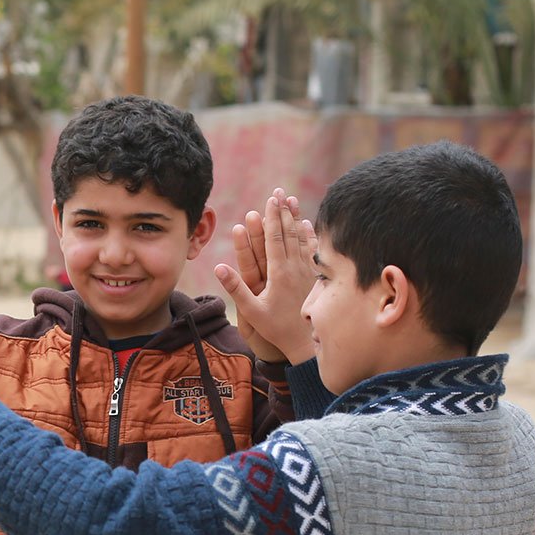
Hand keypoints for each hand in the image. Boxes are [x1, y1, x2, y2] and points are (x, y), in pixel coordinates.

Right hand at [213, 189, 315, 363]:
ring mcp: (308, 271)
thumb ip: (236, 289)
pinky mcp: (316, 277)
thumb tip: (218, 267)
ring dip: (296, 218)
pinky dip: (310, 235)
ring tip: (292, 201)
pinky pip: (313, 250)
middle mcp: (296, 268)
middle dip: (283, 211)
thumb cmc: (277, 329)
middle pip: (289, 233)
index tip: (269, 200)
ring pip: (302, 238)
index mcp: (279, 273)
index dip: (271, 217)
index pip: (275, 238)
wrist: (308, 343)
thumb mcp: (252, 312)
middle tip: (279, 192)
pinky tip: (308, 225)